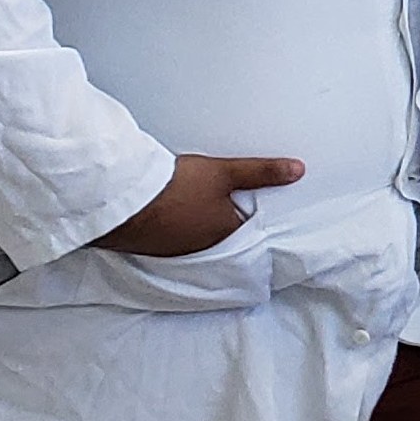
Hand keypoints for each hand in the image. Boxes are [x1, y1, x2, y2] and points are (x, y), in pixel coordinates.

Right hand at [95, 153, 303, 257]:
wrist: (121, 198)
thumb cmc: (175, 188)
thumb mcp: (224, 173)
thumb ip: (261, 173)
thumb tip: (298, 171)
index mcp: (225, 234)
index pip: (247, 230)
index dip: (251, 217)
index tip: (253, 209)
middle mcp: (202, 248)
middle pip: (220, 234)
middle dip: (223, 221)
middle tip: (223, 204)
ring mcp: (173, 250)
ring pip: (194, 237)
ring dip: (196, 224)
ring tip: (197, 205)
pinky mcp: (148, 245)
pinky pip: (169, 238)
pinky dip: (173, 227)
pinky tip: (169, 213)